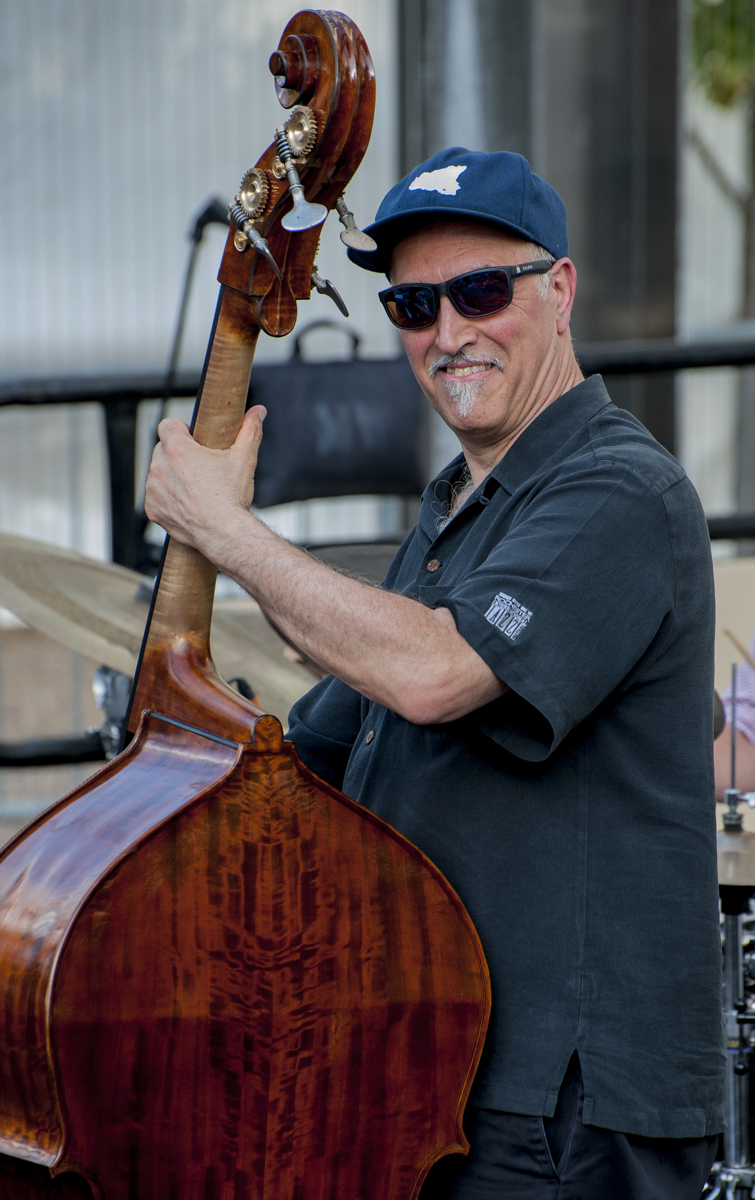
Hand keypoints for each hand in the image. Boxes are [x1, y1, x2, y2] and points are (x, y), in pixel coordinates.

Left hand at [144, 405, 265, 551]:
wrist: (224, 533)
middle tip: (199, 467)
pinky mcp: (152, 509)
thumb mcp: (244, 459)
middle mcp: (159, 467)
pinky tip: (187, 504)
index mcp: (177, 449)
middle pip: (163, 449)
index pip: (167, 425)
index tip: (192, 439)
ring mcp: (153, 489)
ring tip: (195, 488)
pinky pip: (156, 497)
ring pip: (158, 473)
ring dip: (171, 476)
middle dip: (177, 454)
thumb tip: (258, 411)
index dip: (180, 429)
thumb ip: (250, 430)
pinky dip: (167, 499)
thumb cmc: (231, 498)